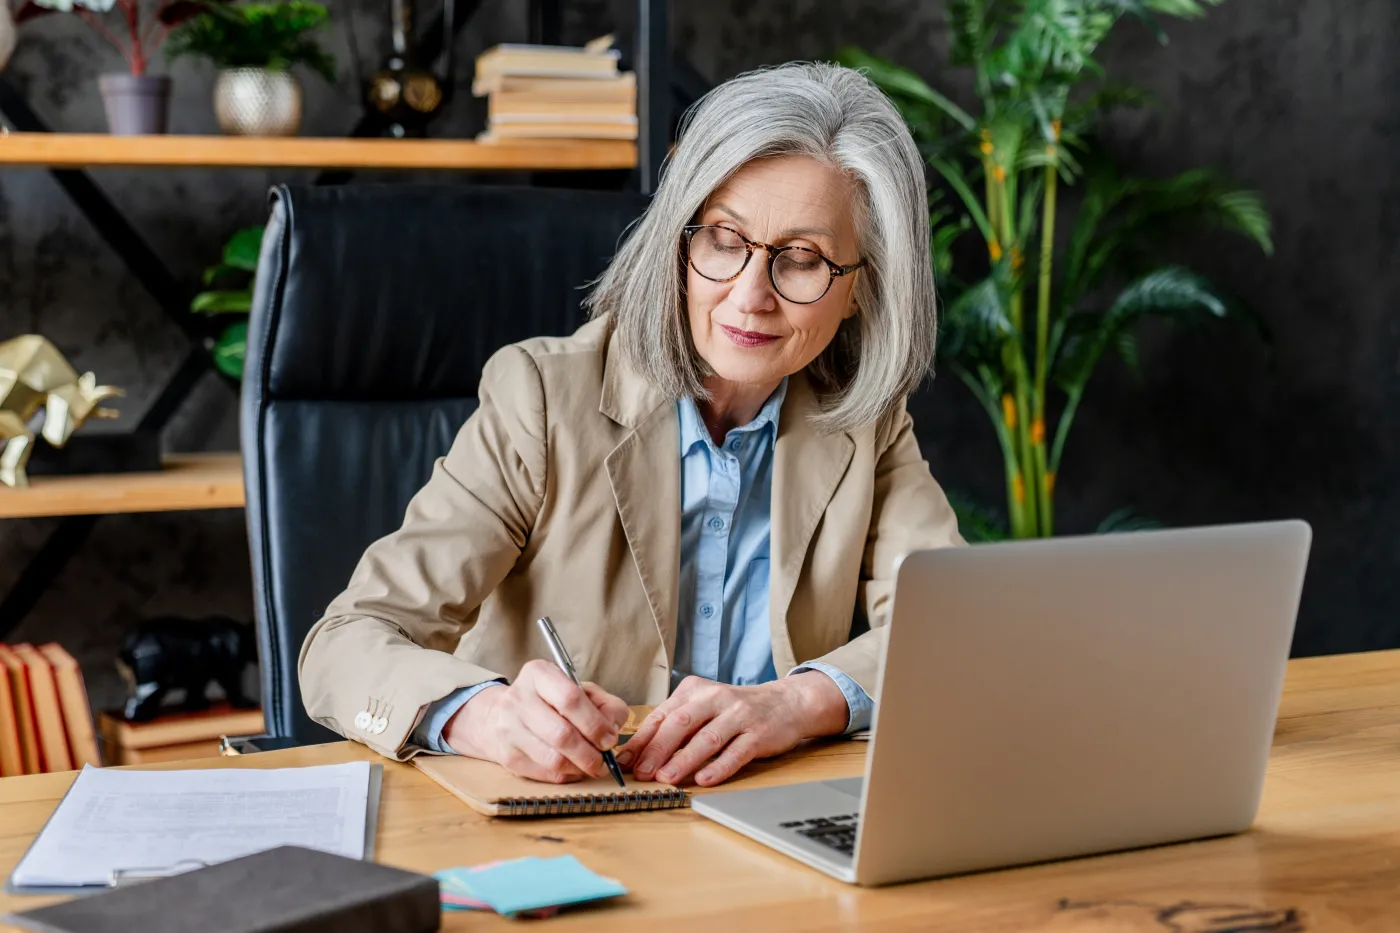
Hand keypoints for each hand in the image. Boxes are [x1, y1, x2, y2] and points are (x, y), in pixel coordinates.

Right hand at [442, 659, 628, 783]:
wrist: (501, 715)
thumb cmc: (551, 701)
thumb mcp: (581, 690)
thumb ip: (606, 705)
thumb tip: (612, 730)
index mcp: (538, 674)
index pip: (570, 699)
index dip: (595, 723)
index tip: (610, 739)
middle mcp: (518, 699)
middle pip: (561, 734)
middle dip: (590, 753)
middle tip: (604, 761)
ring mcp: (508, 729)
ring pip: (553, 759)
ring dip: (580, 768)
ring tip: (592, 766)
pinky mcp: (507, 756)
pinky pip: (544, 773)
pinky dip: (566, 776)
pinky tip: (574, 769)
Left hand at [615, 672, 847, 787]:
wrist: (785, 703)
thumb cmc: (735, 710)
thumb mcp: (703, 708)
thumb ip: (676, 726)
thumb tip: (641, 755)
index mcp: (695, 691)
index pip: (661, 715)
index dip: (641, 740)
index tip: (624, 762)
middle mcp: (715, 698)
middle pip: (680, 723)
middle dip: (657, 749)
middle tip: (642, 772)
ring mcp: (739, 715)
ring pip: (707, 738)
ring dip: (684, 760)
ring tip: (667, 778)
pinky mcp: (758, 733)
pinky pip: (736, 752)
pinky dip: (720, 767)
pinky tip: (705, 780)